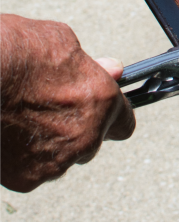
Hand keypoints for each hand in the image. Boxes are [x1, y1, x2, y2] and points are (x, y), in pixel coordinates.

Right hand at [0, 14, 134, 191]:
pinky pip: (30, 169)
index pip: (124, 123)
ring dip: (47, 144)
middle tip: (49, 108)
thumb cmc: (12, 53)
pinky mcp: (25, 179)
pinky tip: (8, 131)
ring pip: (60, 158)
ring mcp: (56, 162)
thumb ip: (91, 65)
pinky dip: (20, 156)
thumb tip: (112, 69)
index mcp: (102, 102)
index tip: (100, 111)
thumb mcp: (61, 41)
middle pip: (91, 142)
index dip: (111, 116)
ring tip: (21, 117)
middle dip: (75, 128)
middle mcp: (86, 137)